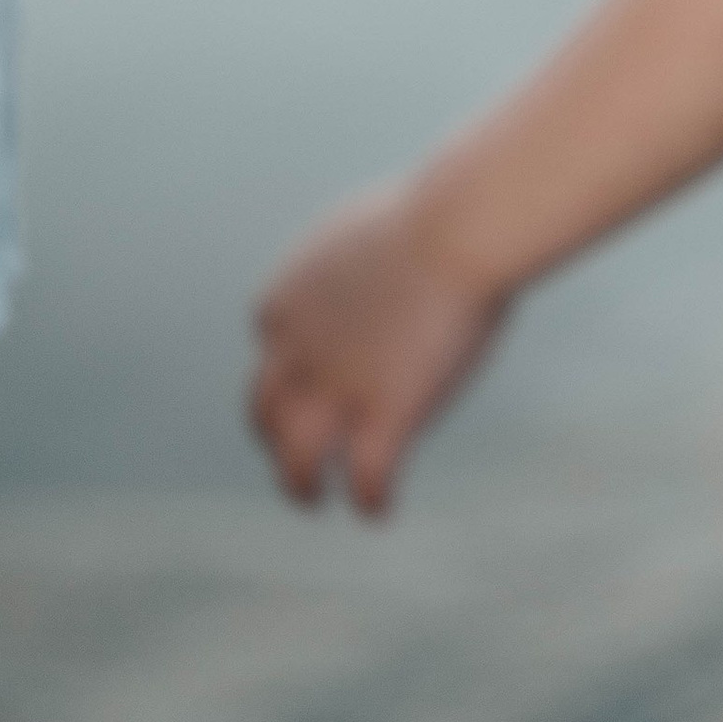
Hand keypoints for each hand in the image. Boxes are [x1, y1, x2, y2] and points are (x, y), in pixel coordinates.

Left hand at [248, 188, 511, 515]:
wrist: (457, 227)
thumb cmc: (436, 211)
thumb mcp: (372, 230)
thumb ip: (361, 265)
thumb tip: (383, 272)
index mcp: (285, 300)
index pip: (272, 350)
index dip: (291, 370)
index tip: (317, 380)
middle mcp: (295, 352)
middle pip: (265, 411)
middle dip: (274, 437)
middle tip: (292, 456)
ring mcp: (335, 391)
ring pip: (296, 460)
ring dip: (300, 485)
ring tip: (314, 498)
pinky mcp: (382, 419)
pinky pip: (367, 479)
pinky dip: (370, 500)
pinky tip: (381, 510)